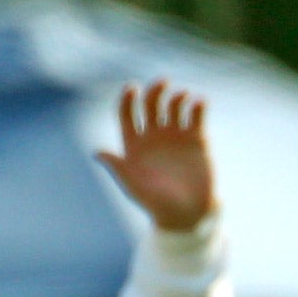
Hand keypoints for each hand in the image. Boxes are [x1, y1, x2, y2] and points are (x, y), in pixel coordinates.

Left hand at [96, 81, 218, 231]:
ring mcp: (176, 136)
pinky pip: (196, 116)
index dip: (128, 99)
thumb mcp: (134, 186)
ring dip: (177, 96)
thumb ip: (118, 167)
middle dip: (155, 90)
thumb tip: (97, 152)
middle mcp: (154, 136)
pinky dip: (198, 106)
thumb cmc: (157, 204)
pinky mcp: (197, 140)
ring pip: (174, 106)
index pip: (128, 113)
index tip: (132, 89)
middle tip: (163, 82)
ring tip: (183, 97)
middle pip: (151, 104)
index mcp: (135, 143)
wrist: (188, 215)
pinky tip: (200, 102)